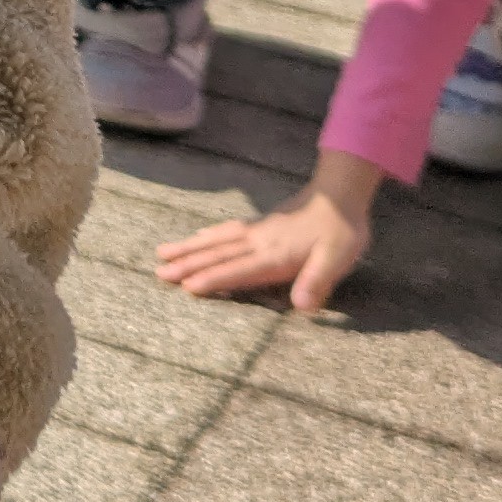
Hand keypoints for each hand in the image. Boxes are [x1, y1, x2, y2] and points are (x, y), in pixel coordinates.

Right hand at [151, 147, 381, 311]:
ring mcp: (257, 231)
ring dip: (189, 248)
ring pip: (216, 241)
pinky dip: (207, 235)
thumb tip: (302, 307)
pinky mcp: (260, 224)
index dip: (214, 279)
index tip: (186, 287)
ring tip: (162, 253)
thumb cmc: (342, 231)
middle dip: (188, 265)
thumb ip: (317, 282)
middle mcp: (259, 242)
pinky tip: (197, 237)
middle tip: (159, 273)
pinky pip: (226, 231)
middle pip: (218, 254)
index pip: (239, 270)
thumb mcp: (337, 259)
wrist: (340, 194)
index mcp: (275, 255)